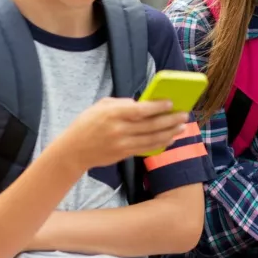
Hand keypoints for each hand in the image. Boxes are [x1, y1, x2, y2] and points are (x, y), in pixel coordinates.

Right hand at [61, 98, 190, 170]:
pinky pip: (146, 148)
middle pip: (150, 125)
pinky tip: (170, 139)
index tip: (171, 103)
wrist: (73, 150)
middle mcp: (119, 129)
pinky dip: (160, 143)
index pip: (140, 110)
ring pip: (152, 138)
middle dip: (170, 120)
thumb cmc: (87, 124)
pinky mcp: (124, 154)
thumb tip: (143, 104)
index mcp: (112, 113)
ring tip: (182, 127)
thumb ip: (121, 103)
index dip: (157, 107)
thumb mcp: (100, 106)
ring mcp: (122, 144)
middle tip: (184, 115)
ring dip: (170, 133)